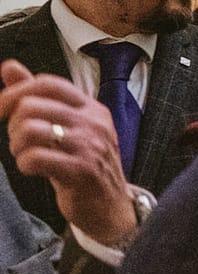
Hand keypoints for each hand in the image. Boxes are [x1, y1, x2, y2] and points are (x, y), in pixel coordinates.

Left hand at [0, 60, 135, 244]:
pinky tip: (32, 168)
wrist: (110, 207)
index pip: (47, 84)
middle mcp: (93, 123)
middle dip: (13, 124)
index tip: (2, 109)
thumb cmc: (85, 165)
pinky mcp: (82, 171)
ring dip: (16, 145)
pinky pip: (35, 157)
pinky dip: (24, 163)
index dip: (15, 92)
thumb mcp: (67, 126)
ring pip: (29, 129)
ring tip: (26, 154)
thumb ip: (38, 96)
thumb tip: (10, 67)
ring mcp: (89, 147)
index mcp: (90, 108)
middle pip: (31, 105)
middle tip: (19, 140)